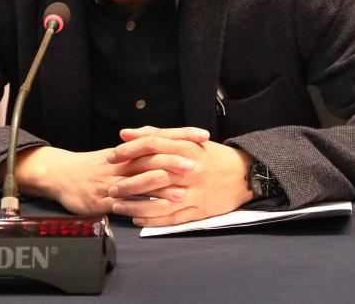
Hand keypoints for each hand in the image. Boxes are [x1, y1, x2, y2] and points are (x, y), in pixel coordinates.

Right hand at [1, 141, 203, 216]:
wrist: (61, 174)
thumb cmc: (92, 165)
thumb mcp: (117, 153)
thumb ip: (140, 148)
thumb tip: (167, 142)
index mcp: (128, 149)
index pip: (160, 137)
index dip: (181, 135)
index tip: (203, 135)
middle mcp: (122, 162)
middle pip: (152, 157)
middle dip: (175, 159)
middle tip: (196, 162)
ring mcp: (113, 181)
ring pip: (140, 180)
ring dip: (163, 184)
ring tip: (184, 189)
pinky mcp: (104, 200)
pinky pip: (128, 203)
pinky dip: (145, 206)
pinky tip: (159, 210)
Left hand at [106, 126, 254, 225]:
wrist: (244, 174)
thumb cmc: (211, 156)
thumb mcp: (187, 140)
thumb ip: (156, 135)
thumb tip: (125, 134)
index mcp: (186, 148)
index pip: (152, 145)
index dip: (129, 151)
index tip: (112, 157)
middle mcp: (189, 170)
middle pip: (152, 175)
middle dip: (127, 182)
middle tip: (110, 187)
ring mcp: (194, 192)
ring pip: (159, 201)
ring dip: (135, 205)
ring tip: (117, 206)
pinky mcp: (199, 210)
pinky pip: (172, 218)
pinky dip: (152, 220)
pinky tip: (137, 219)